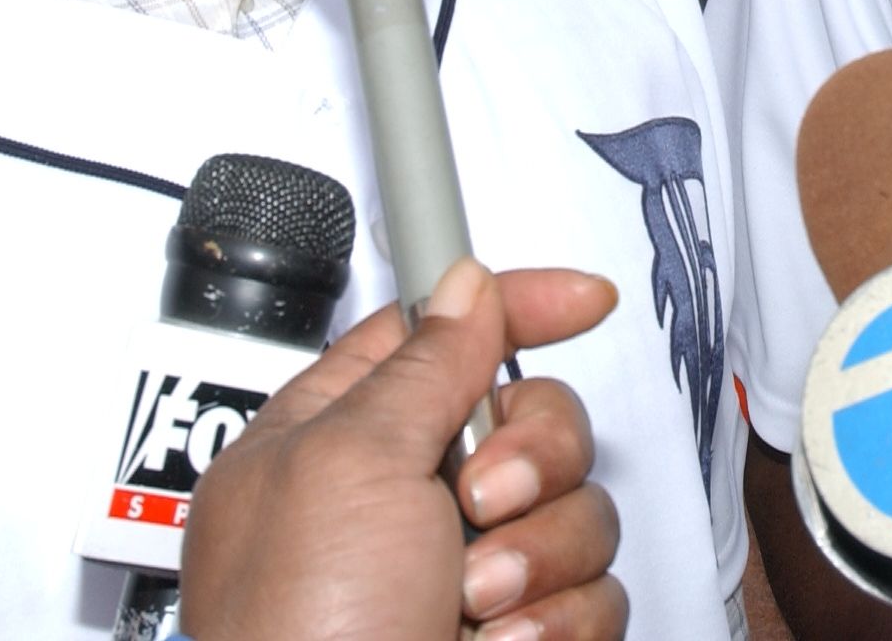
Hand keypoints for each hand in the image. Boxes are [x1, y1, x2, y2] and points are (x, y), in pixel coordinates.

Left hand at [177, 259, 626, 640]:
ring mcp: (461, 576)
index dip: (517, 305)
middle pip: (532, 416)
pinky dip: (553, 624)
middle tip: (479, 501)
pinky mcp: (518, 636)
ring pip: (577, 509)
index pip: (439, 333)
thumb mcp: (345, 463)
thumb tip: (464, 287)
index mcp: (333, 442)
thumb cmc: (295, 640)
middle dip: (531, 456)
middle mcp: (400, 505)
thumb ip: (422, 365)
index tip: (583, 299)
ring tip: (472, 605)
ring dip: (536, 556)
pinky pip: (596, 594)